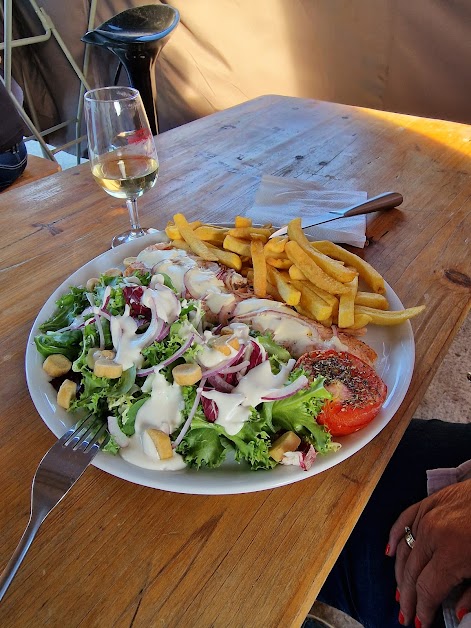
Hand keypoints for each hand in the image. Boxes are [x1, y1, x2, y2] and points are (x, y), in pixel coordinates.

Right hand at [387, 479, 470, 626]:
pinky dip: (394, 537)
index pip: (427, 589)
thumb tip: (459, 613)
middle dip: (408, 597)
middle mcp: (433, 533)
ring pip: (404, 550)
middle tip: (405, 616)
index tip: (421, 623)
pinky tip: (390, 552)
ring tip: (400, 593)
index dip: (422, 610)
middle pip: (411, 572)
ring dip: (400, 574)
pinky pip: (404, 521)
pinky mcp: (428, 502)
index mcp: (451, 553)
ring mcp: (428, 515)